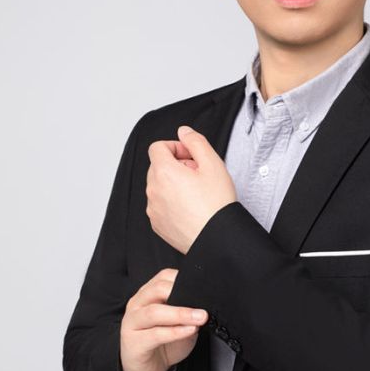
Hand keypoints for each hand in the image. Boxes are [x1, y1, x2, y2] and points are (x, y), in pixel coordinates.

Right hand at [120, 268, 207, 370]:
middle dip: (182, 293)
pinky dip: (174, 332)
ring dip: (180, 314)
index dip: (183, 278)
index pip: (163, 277)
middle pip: (157, 290)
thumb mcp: (179, 323)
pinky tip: (189, 331)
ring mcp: (132, 323)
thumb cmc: (162, 342)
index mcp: (148, 294)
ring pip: (154, 312)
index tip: (203, 285)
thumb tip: (206, 305)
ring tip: (200, 318)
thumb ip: (188, 311)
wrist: (145, 368)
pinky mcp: (134, 342)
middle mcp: (137, 305)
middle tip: (204, 306)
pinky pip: (154, 335)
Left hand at [146, 125, 236, 253]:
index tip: (190, 156)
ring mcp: (153, 209)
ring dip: (174, 184)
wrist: (216, 239)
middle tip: (198, 175)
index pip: (158, 147)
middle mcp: (153, 190)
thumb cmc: (216, 205)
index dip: (176, 147)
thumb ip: (196, 141)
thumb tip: (184, 132)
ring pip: (159, 186)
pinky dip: (171, 202)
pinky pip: (160, 205)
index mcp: (164, 172)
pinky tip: (191, 208)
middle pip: (158, 166)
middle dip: (176, 165)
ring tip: (197, 193)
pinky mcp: (157, 224)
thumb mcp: (213, 164)